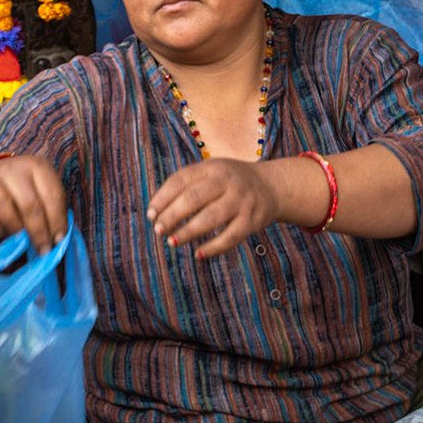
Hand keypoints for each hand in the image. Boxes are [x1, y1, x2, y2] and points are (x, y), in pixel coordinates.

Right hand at [0, 155, 67, 252]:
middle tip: (43, 250)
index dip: (57, 222)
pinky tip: (7, 234)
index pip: (52, 196)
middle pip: (29, 205)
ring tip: (24, 242)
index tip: (59, 241)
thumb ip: (53, 213)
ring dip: (18, 231)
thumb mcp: (44, 193)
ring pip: (6, 211)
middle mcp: (14, 170)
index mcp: (37, 167)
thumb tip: (57, 240)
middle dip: (39, 232)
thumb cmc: (27, 190)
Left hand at [148, 159, 279, 258]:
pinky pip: (230, 237)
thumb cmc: (230, 183)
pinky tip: (198, 254)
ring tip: (172, 242)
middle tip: (158, 230)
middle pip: (193, 199)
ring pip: (210, 218)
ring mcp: (240, 201)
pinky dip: (213, 248)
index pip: (180, 180)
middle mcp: (227, 182)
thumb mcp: (211, 173)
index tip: (150, 214)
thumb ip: (187, 186)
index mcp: (211, 167)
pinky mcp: (252, 221)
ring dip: (188, 232)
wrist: (272, 186)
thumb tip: (156, 211)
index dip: (162, 198)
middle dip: (172, 216)